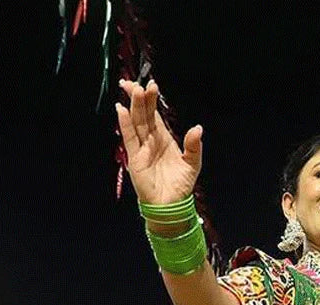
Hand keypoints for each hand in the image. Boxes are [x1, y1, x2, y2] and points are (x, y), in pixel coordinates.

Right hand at [116, 79, 202, 204]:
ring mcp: (141, 148)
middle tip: (139, 82)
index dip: (152, 99)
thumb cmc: (181, 186)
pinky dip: (125, 124)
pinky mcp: (135, 159)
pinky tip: (121, 109)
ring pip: (135, 122)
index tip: (152, 85)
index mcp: (163, 138)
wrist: (172, 206)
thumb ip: (194, 146)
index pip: (154, 114)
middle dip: (140, 97)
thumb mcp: (193, 164)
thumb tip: (198, 128)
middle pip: (143, 114)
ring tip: (132, 88)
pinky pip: (129, 139)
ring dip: (134, 106)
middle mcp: (150, 140)